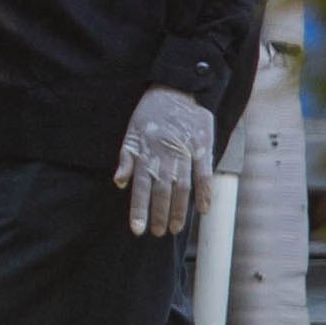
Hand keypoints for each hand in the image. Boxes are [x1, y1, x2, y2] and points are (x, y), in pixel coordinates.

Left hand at [114, 87, 215, 237]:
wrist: (175, 91)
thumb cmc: (150, 115)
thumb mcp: (131, 134)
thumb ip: (126, 159)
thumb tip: (119, 182)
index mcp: (146, 154)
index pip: (140, 187)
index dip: (139, 209)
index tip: (137, 229)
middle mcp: (164, 157)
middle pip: (161, 192)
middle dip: (159, 214)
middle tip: (157, 233)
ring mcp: (184, 153)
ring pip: (182, 187)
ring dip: (179, 209)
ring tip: (176, 229)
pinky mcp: (202, 149)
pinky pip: (205, 174)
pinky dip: (206, 192)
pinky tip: (204, 210)